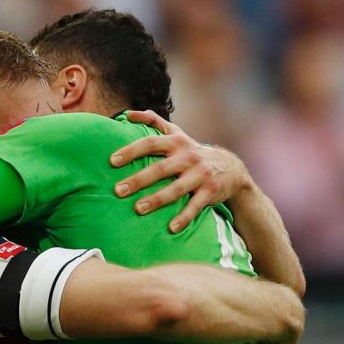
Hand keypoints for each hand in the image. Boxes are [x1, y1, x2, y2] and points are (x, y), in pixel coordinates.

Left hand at [110, 110, 248, 233]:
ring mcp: (200, 175)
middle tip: (118, 191)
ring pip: (176, 189)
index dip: (131, 151)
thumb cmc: (192, 152)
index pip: (151, 143)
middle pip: (160, 168)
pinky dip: (184, 217)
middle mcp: (189, 157)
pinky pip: (195, 207)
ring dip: (157, 200)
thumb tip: (127, 114)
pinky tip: (171, 228)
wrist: (230, 168)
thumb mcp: (177, 134)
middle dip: (138, 180)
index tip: (112, 161)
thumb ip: (154, 122)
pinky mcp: (210, 192)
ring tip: (138, 209)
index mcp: (177, 142)